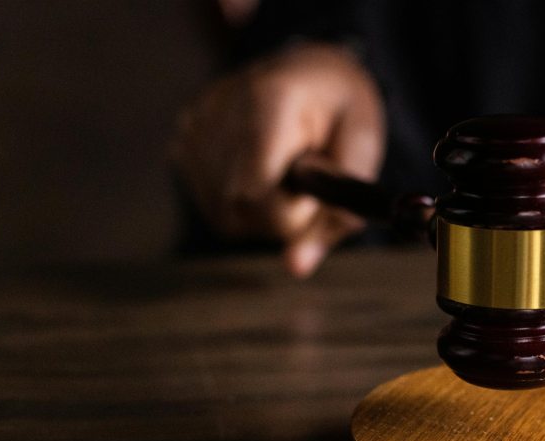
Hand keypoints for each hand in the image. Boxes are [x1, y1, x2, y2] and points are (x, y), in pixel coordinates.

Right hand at [170, 42, 386, 276]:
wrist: (308, 69)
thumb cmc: (340, 109)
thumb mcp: (362, 149)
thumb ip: (337, 210)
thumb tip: (297, 267)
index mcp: (269, 100)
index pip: (255, 190)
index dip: (289, 213)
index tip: (313, 195)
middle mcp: (219, 109)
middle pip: (239, 209)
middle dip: (282, 215)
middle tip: (306, 183)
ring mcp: (194, 126)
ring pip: (225, 216)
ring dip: (263, 213)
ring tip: (284, 172)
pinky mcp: (182, 142)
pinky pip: (213, 206)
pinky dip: (243, 204)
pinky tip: (260, 172)